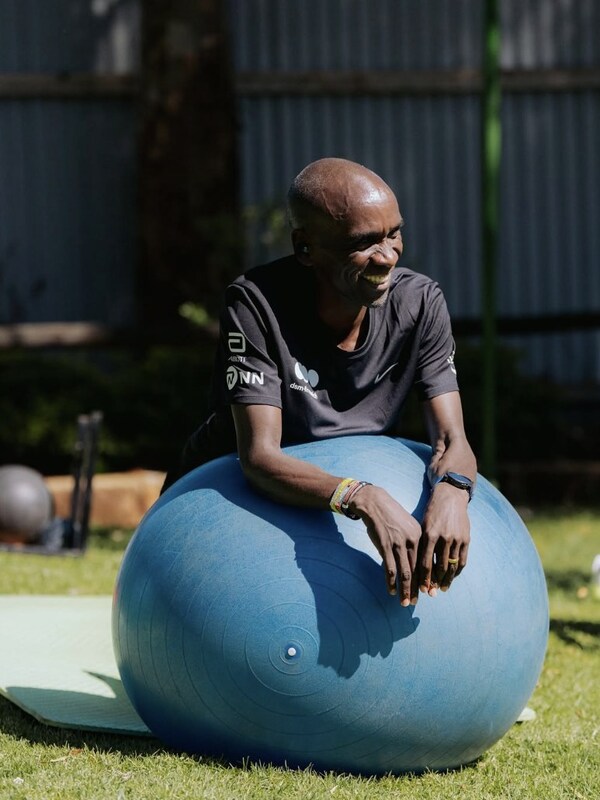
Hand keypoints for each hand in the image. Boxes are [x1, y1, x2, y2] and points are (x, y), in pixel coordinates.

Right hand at [349, 485, 422, 605]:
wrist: (375, 503)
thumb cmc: (391, 515)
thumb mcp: (408, 525)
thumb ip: (413, 542)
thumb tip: (416, 561)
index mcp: (420, 536)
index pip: (426, 562)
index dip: (427, 579)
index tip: (428, 591)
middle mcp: (411, 541)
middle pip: (417, 570)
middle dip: (418, 589)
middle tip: (416, 602)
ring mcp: (397, 544)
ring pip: (405, 573)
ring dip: (405, 590)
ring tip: (405, 602)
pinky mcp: (384, 546)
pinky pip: (389, 569)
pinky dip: (391, 582)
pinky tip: (392, 591)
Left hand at [419, 482, 469, 595]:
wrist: (450, 497)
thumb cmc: (432, 512)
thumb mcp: (422, 525)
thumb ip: (420, 544)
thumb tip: (413, 564)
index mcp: (430, 535)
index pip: (425, 562)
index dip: (423, 578)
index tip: (420, 589)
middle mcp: (444, 538)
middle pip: (439, 567)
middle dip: (434, 583)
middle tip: (430, 594)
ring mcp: (457, 539)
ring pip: (452, 566)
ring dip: (447, 580)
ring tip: (442, 589)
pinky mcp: (466, 539)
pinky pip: (463, 560)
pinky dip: (458, 571)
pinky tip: (453, 577)